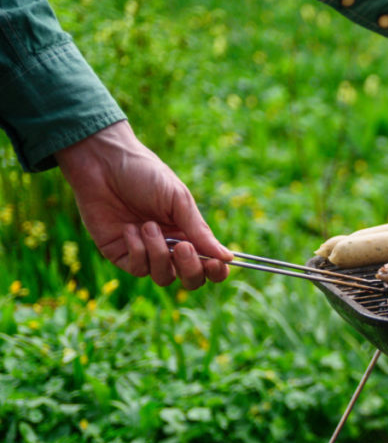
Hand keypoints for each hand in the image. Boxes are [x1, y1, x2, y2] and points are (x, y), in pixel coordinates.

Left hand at [55, 120, 232, 289]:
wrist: (103, 163)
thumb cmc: (146, 174)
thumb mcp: (178, 200)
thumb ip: (200, 232)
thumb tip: (229, 257)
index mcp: (189, 233)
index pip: (209, 264)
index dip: (216, 270)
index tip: (215, 263)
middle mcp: (169, 247)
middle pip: (190, 279)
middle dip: (189, 269)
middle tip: (182, 246)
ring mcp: (144, 252)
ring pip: (163, 277)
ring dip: (159, 254)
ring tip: (148, 225)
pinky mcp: (120, 254)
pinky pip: (137, 268)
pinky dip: (137, 250)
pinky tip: (129, 229)